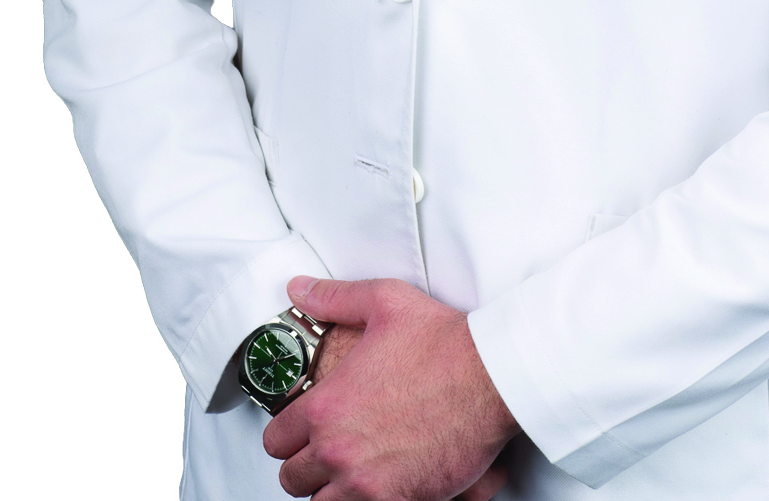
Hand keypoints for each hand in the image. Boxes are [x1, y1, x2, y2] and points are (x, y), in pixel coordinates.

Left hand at [262, 276, 518, 500]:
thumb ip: (334, 297)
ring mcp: (368, 483)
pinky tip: (377, 485)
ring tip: (348, 472)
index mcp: (327, 406)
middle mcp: (339, 451)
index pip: (276, 439)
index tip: (300, 429)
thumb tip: (300, 288)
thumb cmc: (443, 342)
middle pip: (293, 481)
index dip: (287, 433)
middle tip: (324, 452)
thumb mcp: (384, 302)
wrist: (492, 377)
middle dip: (306, 466)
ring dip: (330, 491)